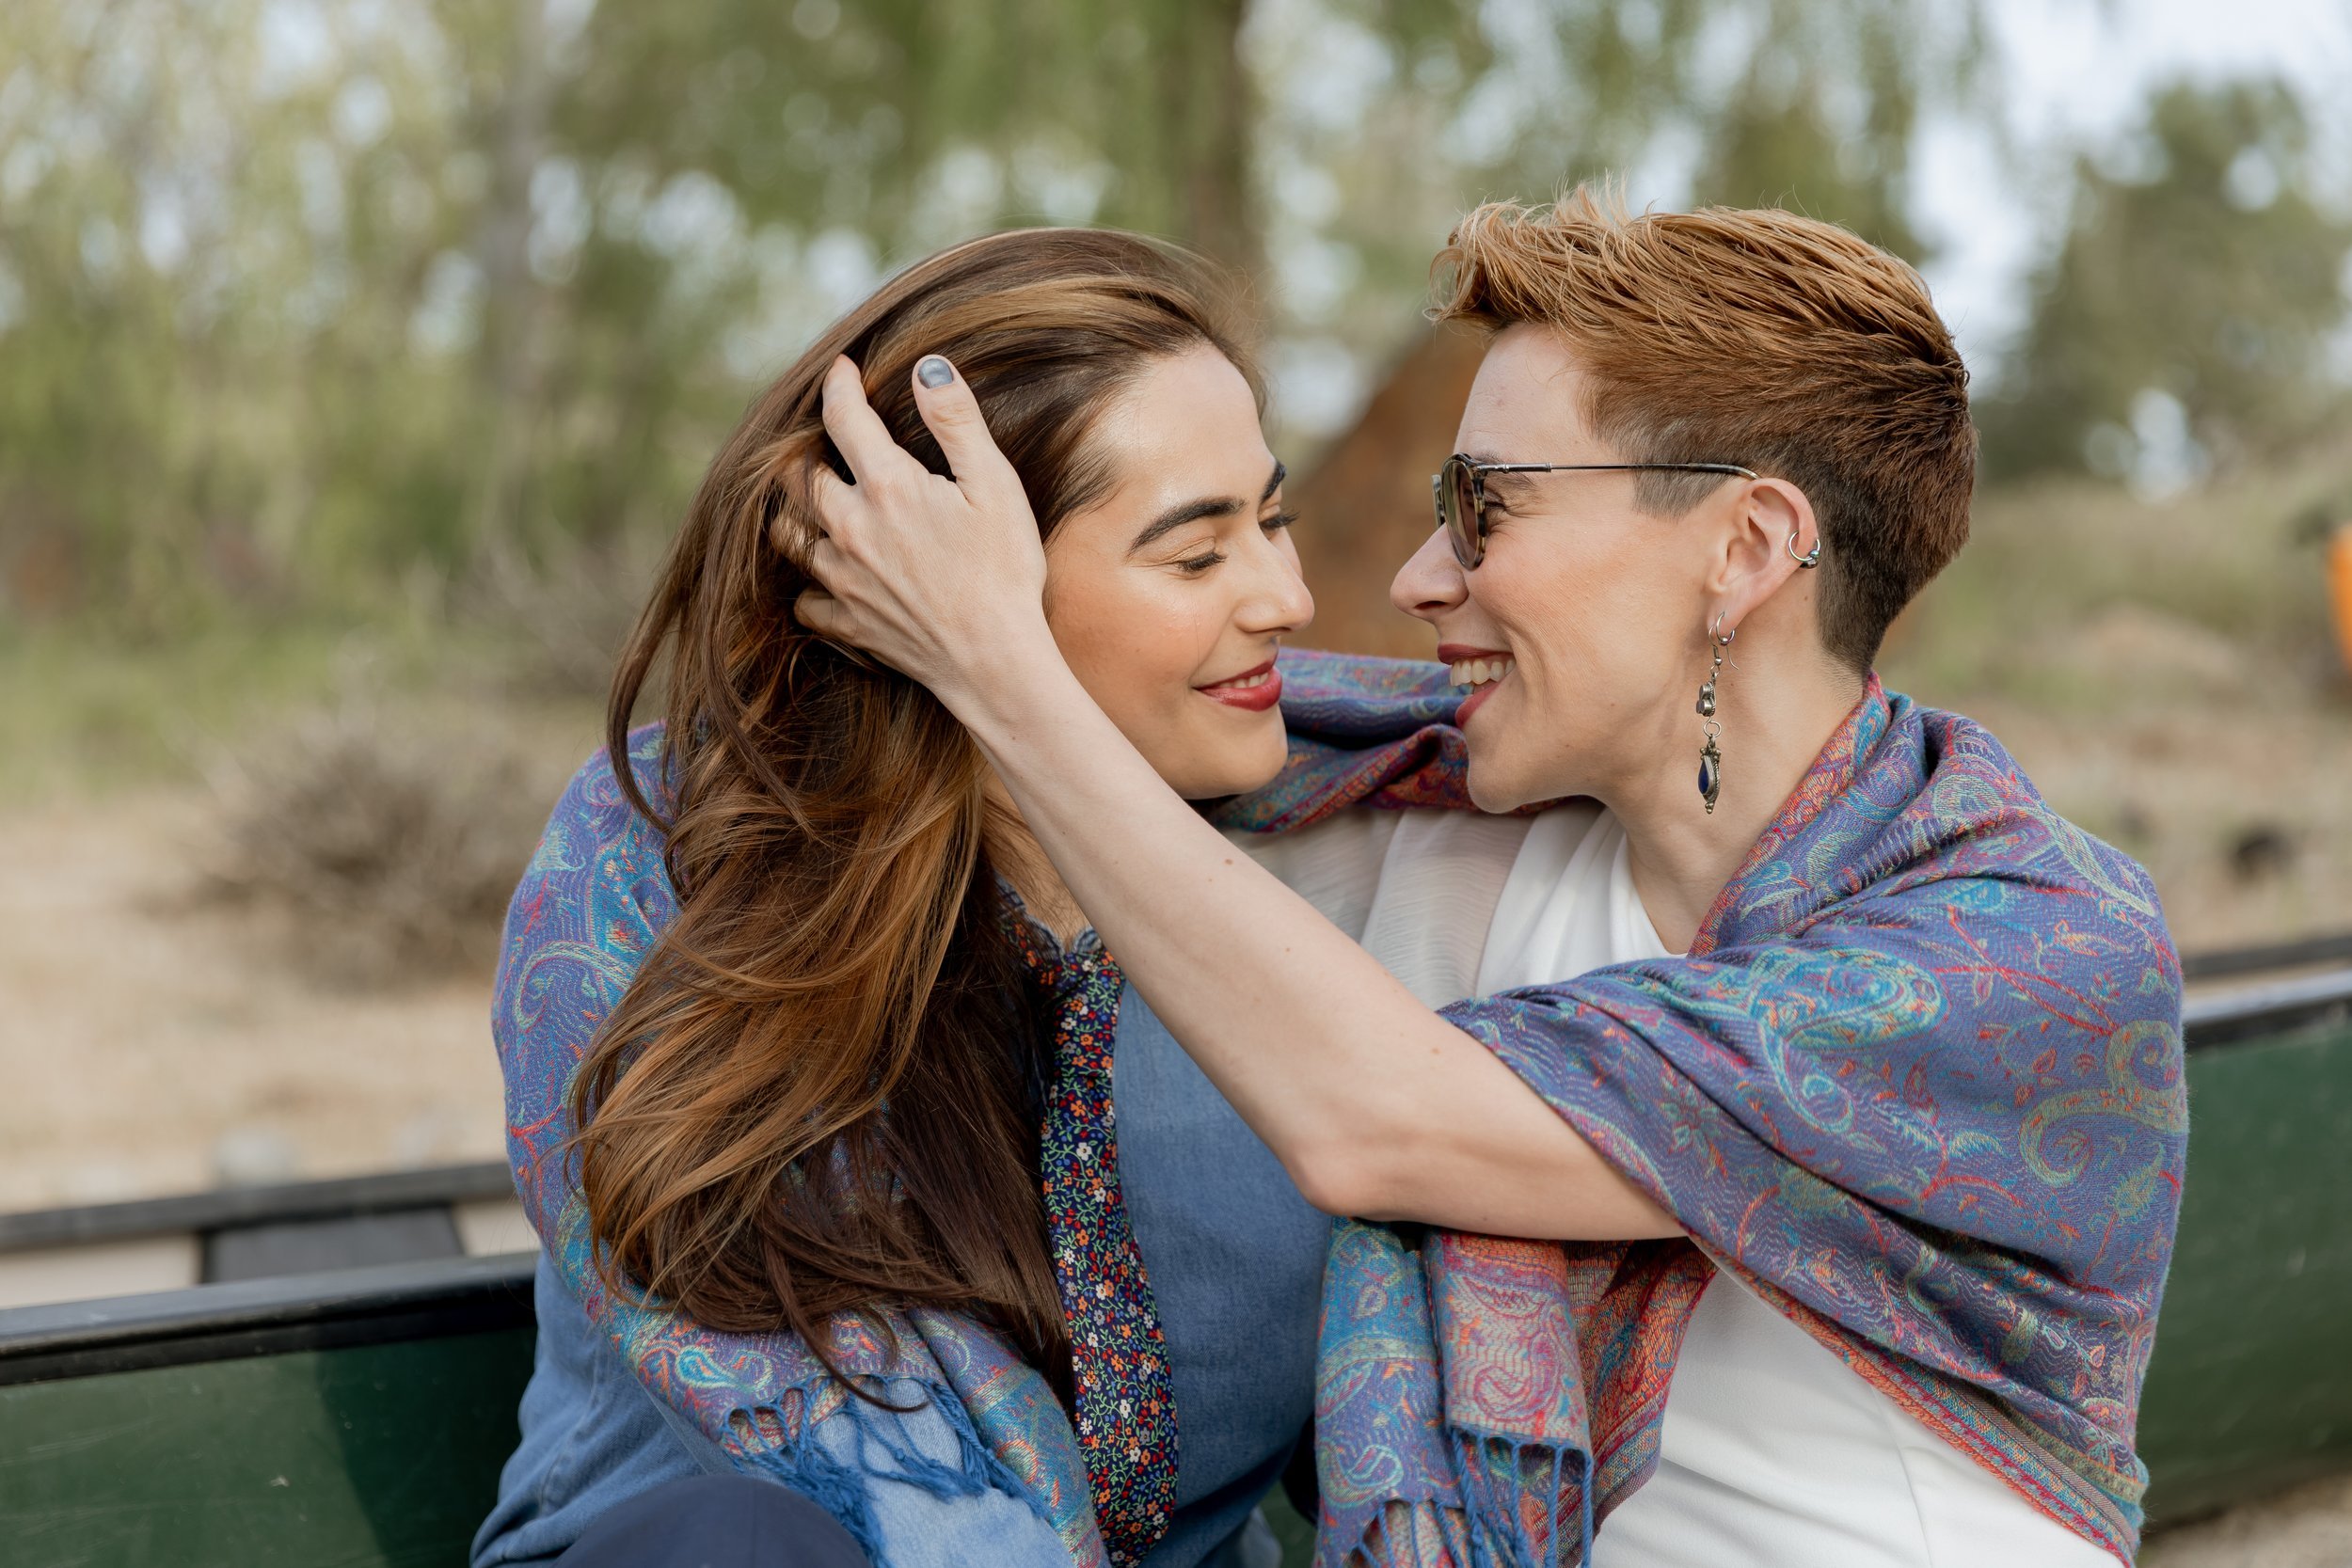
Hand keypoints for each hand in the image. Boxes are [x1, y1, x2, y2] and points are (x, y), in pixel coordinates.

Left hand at [792, 354, 1059, 714]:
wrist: (995, 661)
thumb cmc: (1006, 570)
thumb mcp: (996, 485)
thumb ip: (957, 422)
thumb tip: (928, 367)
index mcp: (888, 486)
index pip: (844, 417)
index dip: (839, 385)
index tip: (842, 369)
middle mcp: (851, 527)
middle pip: (798, 474)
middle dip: (804, 448)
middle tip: (822, 439)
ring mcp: (842, 578)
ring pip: (789, 534)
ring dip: (796, 512)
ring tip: (813, 500)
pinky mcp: (845, 622)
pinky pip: (804, 599)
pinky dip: (807, 584)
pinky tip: (827, 574)